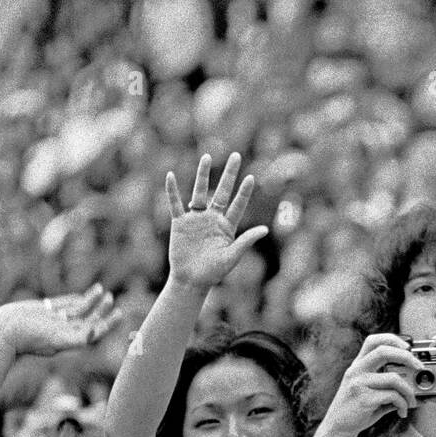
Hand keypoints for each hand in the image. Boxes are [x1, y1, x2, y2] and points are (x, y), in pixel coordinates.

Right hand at [0, 284, 122, 357]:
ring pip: (78, 311)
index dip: (108, 324)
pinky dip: (77, 299)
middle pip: (88, 321)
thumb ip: (76, 339)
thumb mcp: (56, 338)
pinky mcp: (46, 311)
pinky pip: (66, 304)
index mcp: (70, 340)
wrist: (6, 329)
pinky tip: (88, 293)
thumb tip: (93, 333)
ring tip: (103, 290)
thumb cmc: (31, 337)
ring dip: (91, 301)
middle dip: (101, 311)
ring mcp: (55, 321)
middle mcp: (64, 331)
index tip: (119, 314)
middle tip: (112, 298)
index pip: (94, 333)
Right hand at [165, 153, 268, 288]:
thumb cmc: (213, 273)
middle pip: (222, 192)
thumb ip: (246, 241)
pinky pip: (175, 204)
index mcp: (226, 226)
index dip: (244, 192)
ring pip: (200, 192)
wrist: (190, 281)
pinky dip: (173, 191)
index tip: (250, 177)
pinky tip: (171, 176)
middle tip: (236, 155)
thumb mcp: (231, 257)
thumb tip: (265, 229)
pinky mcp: (180, 223)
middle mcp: (212, 219)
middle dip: (229, 174)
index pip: (237, 205)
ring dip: (203, 175)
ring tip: (207, 157)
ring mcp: (196, 219)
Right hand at [315, 334, 419, 436]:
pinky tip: (401, 411)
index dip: (392, 339)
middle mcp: (357, 371)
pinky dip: (403, 404)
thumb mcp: (368, 391)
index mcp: (358, 365)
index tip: (407, 347)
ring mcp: (359, 384)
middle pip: (384, 351)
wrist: (337, 427)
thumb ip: (388, 387)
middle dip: (407, 357)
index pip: (373, 341)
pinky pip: (392, 396)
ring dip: (409, 391)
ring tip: (411, 401)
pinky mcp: (364, 399)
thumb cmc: (355, 409)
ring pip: (394, 378)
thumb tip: (414, 388)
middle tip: (419, 367)